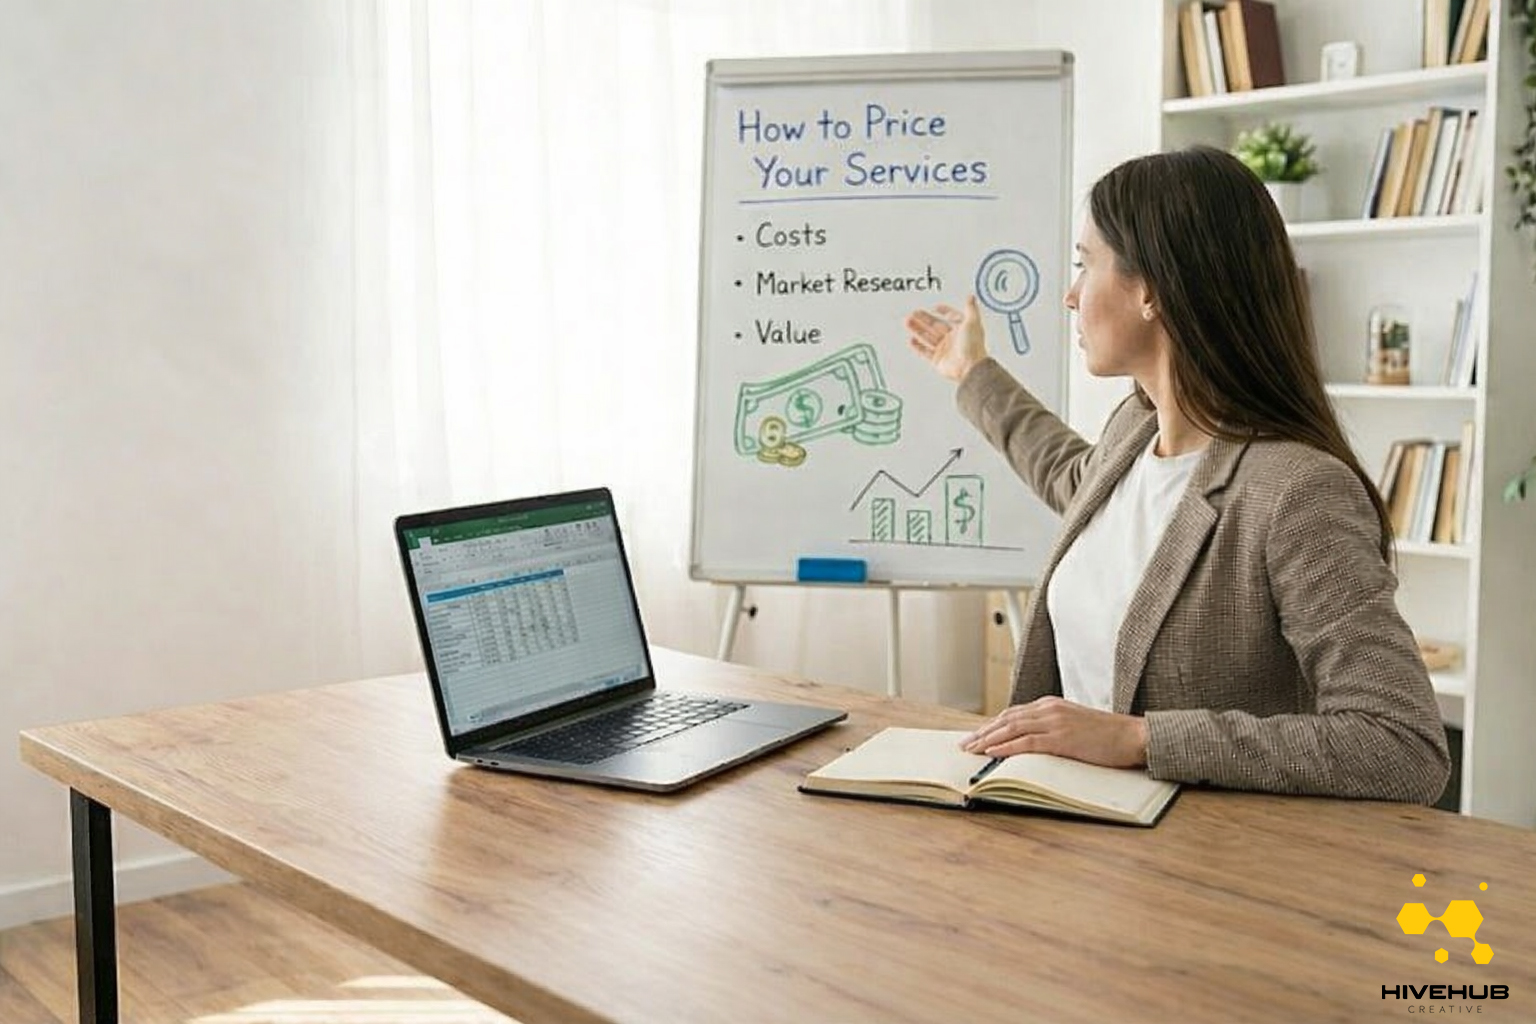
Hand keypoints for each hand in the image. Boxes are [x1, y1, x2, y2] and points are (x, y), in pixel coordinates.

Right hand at [906, 295, 988, 382]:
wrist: (970, 367)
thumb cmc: (973, 346)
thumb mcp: (973, 322)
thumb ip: (970, 308)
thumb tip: (971, 297)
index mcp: (961, 329)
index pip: (951, 318)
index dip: (944, 312)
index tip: (935, 307)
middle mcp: (953, 339)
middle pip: (935, 326)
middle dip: (924, 319)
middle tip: (914, 313)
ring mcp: (944, 350)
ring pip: (928, 337)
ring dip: (918, 329)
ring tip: (908, 322)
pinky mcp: (938, 360)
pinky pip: (925, 352)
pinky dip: (918, 346)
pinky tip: (912, 340)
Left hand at [961, 696, 1148, 768]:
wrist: (1134, 736)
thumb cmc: (1108, 735)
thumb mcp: (1074, 726)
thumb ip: (1052, 729)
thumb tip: (1031, 743)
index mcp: (1051, 705)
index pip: (1013, 714)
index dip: (991, 725)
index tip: (976, 736)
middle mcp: (1049, 709)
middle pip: (1007, 719)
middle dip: (983, 732)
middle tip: (964, 744)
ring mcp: (1055, 722)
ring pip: (1012, 728)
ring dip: (988, 740)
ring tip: (971, 750)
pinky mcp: (1062, 738)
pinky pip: (1027, 741)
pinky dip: (1006, 747)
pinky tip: (992, 752)